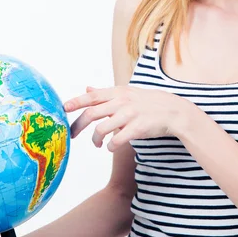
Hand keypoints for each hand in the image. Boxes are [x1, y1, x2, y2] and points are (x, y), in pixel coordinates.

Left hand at [63, 85, 195, 150]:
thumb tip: (87, 89)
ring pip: (101, 129)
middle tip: (71, 135)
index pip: (92, 97)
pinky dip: (110, 146)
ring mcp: (130, 115)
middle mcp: (122, 101)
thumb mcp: (128, 93)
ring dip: (95, 139)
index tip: (63, 109)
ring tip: (97, 144)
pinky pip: (116, 140)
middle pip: (91, 113)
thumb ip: (106, 93)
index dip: (75, 102)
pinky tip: (111, 147)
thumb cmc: (149, 102)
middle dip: (78, 125)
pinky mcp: (138, 128)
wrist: (175, 111)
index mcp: (118, 91)